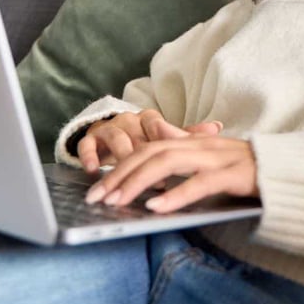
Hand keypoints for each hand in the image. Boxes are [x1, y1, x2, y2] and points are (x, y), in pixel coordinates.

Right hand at [77, 109, 222, 173]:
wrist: (106, 139)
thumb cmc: (141, 141)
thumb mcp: (165, 140)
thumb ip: (187, 135)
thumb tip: (217, 126)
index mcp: (148, 119)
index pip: (157, 125)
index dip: (165, 142)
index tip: (175, 159)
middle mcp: (129, 120)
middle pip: (137, 137)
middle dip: (146, 161)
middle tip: (157, 185)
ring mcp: (109, 128)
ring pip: (115, 139)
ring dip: (123, 162)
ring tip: (129, 183)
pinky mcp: (91, 138)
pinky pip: (87, 144)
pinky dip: (90, 156)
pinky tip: (94, 170)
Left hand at [83, 135, 257, 213]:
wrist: (291, 170)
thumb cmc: (251, 170)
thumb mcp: (213, 160)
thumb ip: (186, 157)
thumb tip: (156, 158)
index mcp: (196, 141)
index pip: (150, 147)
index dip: (123, 163)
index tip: (100, 184)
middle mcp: (203, 145)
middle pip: (152, 152)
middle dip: (121, 174)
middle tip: (97, 197)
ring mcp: (219, 157)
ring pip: (169, 163)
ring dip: (139, 182)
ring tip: (118, 201)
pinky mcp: (235, 174)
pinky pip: (200, 183)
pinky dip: (176, 194)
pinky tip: (156, 207)